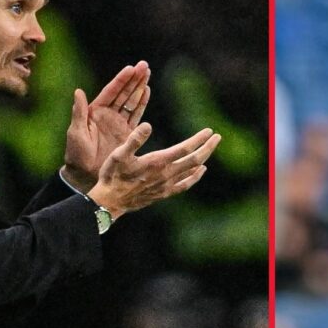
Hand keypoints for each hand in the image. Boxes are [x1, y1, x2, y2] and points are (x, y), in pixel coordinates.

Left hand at [62, 61, 151, 191]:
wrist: (85, 174)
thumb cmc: (76, 154)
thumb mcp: (75, 132)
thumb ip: (79, 112)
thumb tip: (78, 91)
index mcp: (95, 111)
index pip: (110, 92)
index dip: (121, 80)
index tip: (130, 68)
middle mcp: (108, 114)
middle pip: (124, 93)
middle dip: (134, 79)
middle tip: (144, 65)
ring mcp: (118, 123)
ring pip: (131, 101)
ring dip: (139, 88)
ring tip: (147, 74)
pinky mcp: (127, 134)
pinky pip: (136, 116)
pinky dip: (142, 104)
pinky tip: (147, 92)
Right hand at [85, 123, 219, 218]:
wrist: (110, 202)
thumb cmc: (112, 175)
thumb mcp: (119, 154)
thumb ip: (134, 139)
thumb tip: (148, 125)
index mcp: (158, 162)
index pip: (185, 149)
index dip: (199, 139)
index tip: (209, 131)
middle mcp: (166, 174)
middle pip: (194, 160)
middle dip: (207, 147)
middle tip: (217, 137)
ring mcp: (166, 185)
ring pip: (191, 171)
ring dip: (203, 159)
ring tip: (210, 148)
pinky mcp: (164, 193)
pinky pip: (185, 184)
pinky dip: (195, 176)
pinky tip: (200, 171)